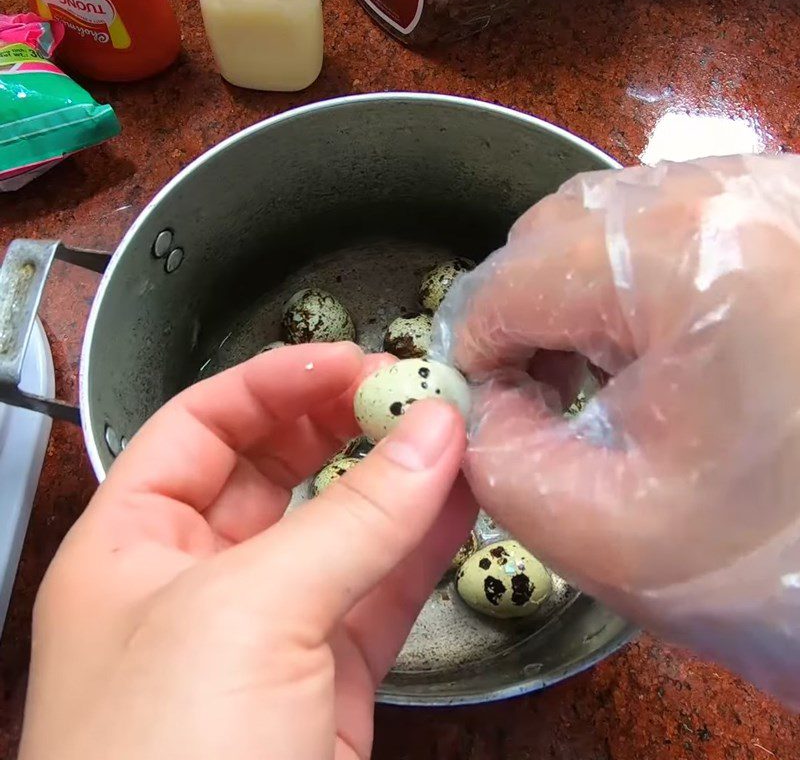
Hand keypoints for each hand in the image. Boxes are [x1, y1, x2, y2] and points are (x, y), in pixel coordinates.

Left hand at [19, 342, 474, 759]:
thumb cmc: (168, 759)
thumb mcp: (248, 616)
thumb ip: (352, 518)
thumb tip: (435, 431)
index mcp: (131, 545)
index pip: (201, 425)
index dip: (275, 381)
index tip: (354, 360)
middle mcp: (196, 577)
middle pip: (277, 467)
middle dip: (345, 422)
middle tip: (417, 390)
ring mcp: (268, 629)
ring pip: (341, 527)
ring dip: (398, 479)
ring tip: (458, 431)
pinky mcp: (329, 679)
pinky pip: (380, 589)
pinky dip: (423, 543)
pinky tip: (465, 500)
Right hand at [434, 154, 799, 705]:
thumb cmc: (771, 552)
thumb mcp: (600, 529)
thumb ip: (497, 453)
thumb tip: (483, 392)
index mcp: (678, 258)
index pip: (509, 282)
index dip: (476, 352)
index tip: (489, 410)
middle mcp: (728, 191)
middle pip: (551, 230)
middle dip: (524, 315)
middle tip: (542, 393)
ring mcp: (773, 189)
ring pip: (605, 218)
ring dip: (576, 294)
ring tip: (603, 372)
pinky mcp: (794, 208)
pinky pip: (669, 222)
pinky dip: (635, 279)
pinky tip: (661, 343)